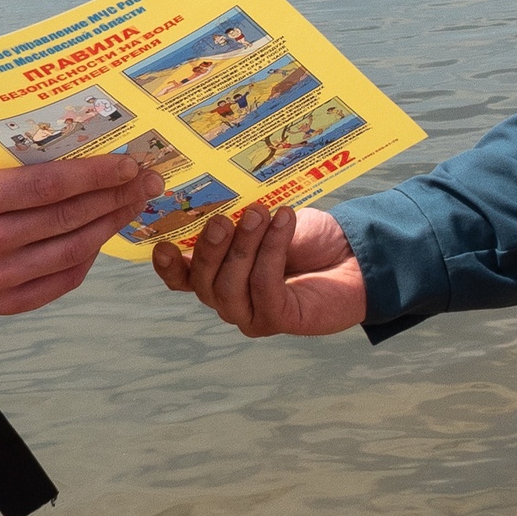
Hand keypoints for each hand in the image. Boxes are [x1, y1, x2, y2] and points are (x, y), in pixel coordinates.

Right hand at [0, 152, 160, 315]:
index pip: (47, 185)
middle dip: (115, 196)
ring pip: (73, 250)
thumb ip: (14, 154)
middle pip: (67, 218)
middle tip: (148, 180)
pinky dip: (90, 256)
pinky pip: (64, 280)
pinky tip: (105, 234)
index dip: (94, 174)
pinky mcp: (7, 303)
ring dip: (112, 224)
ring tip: (135, 203)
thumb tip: (79, 134)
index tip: (127, 163)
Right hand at [151, 203, 365, 337]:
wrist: (355, 254)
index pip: (182, 278)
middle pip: (203, 283)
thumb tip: (216, 196)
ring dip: (244, 247)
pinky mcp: (280, 319)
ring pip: (230, 287)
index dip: (167, 268)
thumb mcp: (266, 219)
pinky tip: (285, 221)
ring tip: (259, 213)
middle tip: (223, 218)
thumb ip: (237, 217)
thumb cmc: (307, 237)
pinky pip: (265, 286)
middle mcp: (229, 300)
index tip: (161, 245)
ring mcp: (252, 315)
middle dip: (210, 249)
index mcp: (217, 275)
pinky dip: (272, 250)